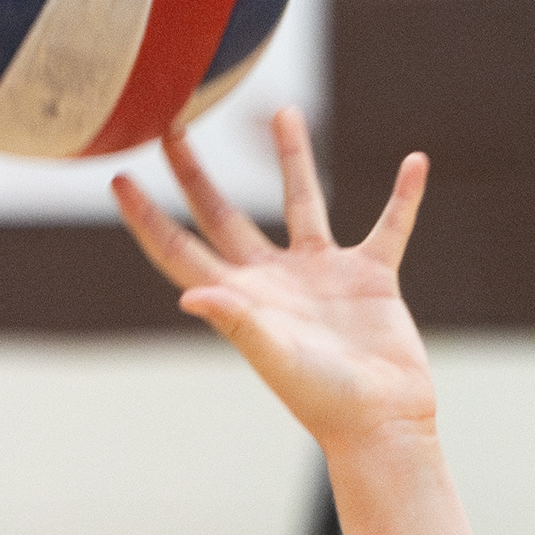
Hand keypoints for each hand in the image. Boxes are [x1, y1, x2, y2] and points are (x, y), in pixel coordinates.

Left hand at [114, 108, 434, 460]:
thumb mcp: (275, 357)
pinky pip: (389, 225)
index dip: (146, 217)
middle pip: (223, 214)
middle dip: (195, 173)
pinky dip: (403, 197)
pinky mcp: (371, 276)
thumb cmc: (324, 400)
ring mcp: (322, 274)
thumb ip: (237, 321)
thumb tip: (192, 294)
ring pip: (302, 201)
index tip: (118, 178)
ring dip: (294, 158)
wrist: (382, 421)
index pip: (179, 249)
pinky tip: (415, 163)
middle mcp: (273, 279)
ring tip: (283, 113)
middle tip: (172, 127)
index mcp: (240, 297)